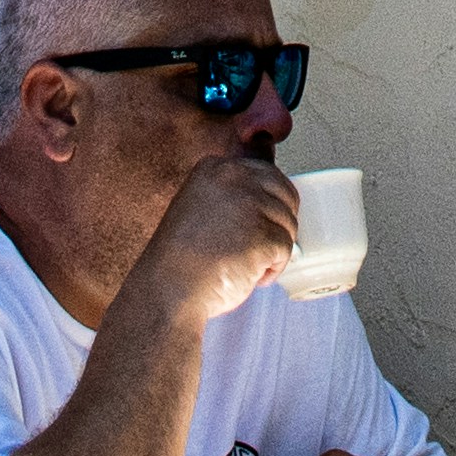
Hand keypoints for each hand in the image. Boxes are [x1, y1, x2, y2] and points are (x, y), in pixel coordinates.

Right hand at [142, 148, 305, 332]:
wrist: (167, 292)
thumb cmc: (182, 260)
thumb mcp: (204, 205)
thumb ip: (234, 188)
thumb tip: (269, 163)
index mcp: (215, 167)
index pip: (266, 174)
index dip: (266, 207)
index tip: (248, 228)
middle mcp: (233, 177)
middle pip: (285, 194)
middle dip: (277, 225)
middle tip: (253, 248)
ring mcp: (248, 204)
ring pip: (288, 223)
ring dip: (273, 250)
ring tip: (244, 264)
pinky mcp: (261, 234)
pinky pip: (286, 249)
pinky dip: (272, 268)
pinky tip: (248, 275)